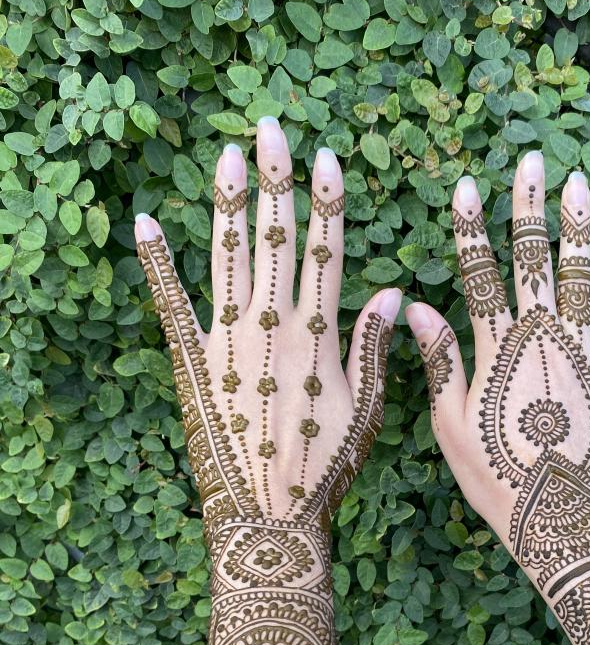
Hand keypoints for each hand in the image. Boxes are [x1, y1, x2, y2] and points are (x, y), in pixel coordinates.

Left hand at [134, 119, 398, 644]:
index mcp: (318, 334)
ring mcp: (229, 340)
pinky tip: (145, 223)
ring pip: (229, 256)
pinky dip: (157, 262)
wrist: (269, 518)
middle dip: (274, 181)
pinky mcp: (192, 362)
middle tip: (270, 126)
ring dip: (226, 203)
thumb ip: (372, 347)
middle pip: (276, 238)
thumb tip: (389, 289)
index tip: (325, 158)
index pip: (326, 252)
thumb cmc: (324, 470)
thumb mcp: (366, 412)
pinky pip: (172, 303)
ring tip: (225, 155)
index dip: (325, 203)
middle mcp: (273, 324)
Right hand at [406, 151, 589, 644]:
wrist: (551, 515)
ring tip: (580, 182)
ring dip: (579, 228)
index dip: (471, 230)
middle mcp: (539, 338)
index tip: (468, 186)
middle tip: (532, 160)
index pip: (477, 275)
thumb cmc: (491, 474)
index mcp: (494, 348)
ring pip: (580, 277)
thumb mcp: (448, 423)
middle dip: (528, 208)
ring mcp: (580, 352)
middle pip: (531, 260)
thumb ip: (440, 360)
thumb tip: (416, 305)